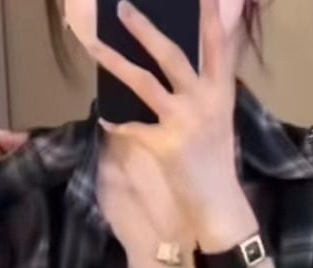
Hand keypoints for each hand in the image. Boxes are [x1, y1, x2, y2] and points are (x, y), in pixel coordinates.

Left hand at [89, 0, 253, 245]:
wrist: (218, 204)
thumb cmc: (216, 161)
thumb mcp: (219, 118)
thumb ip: (206, 89)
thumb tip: (181, 65)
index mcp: (220, 92)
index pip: (218, 46)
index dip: (210, 17)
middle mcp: (203, 101)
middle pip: (171, 55)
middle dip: (144, 29)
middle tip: (122, 7)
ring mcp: (183, 122)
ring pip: (143, 82)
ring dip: (115, 61)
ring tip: (92, 44)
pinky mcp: (165, 145)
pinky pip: (132, 128)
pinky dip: (118, 124)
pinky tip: (106, 121)